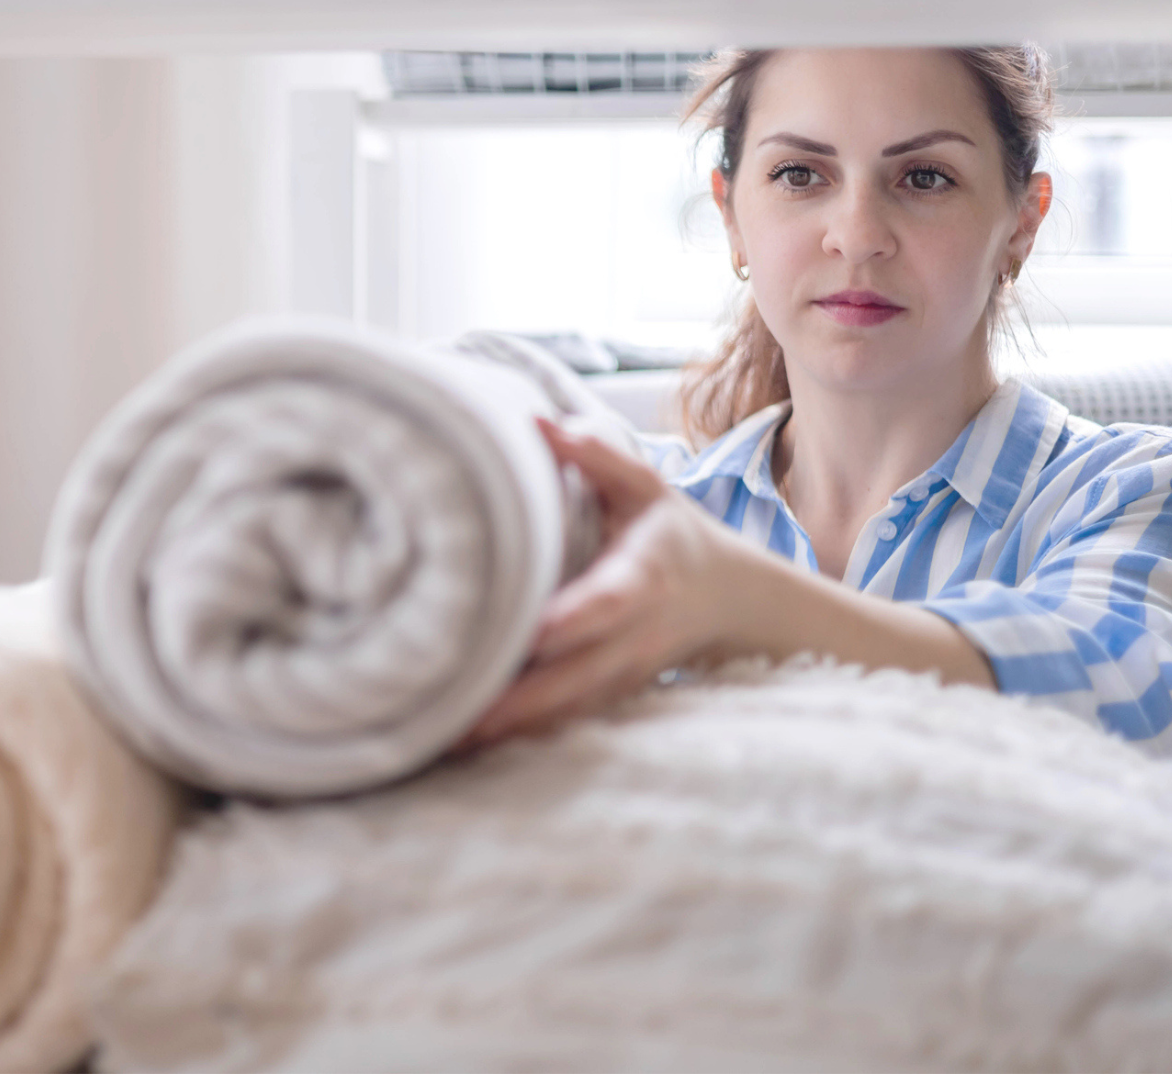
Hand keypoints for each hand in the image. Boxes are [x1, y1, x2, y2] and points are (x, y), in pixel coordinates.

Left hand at [453, 418, 749, 752]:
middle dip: (522, 699)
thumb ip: (597, 456)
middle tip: (460, 714)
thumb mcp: (645, 487)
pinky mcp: (611, 697)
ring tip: (446, 741)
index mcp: (642, 577)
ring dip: (511, 729)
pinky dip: (520, 739)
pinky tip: (464, 749)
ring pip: (567, 711)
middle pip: (577, 675)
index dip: (573, 619)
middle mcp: (634, 636)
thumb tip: (540, 423)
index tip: (534, 631)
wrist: (725, 598)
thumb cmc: (670, 533)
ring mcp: (623, 675)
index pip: (607, 602)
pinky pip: (564, 723)